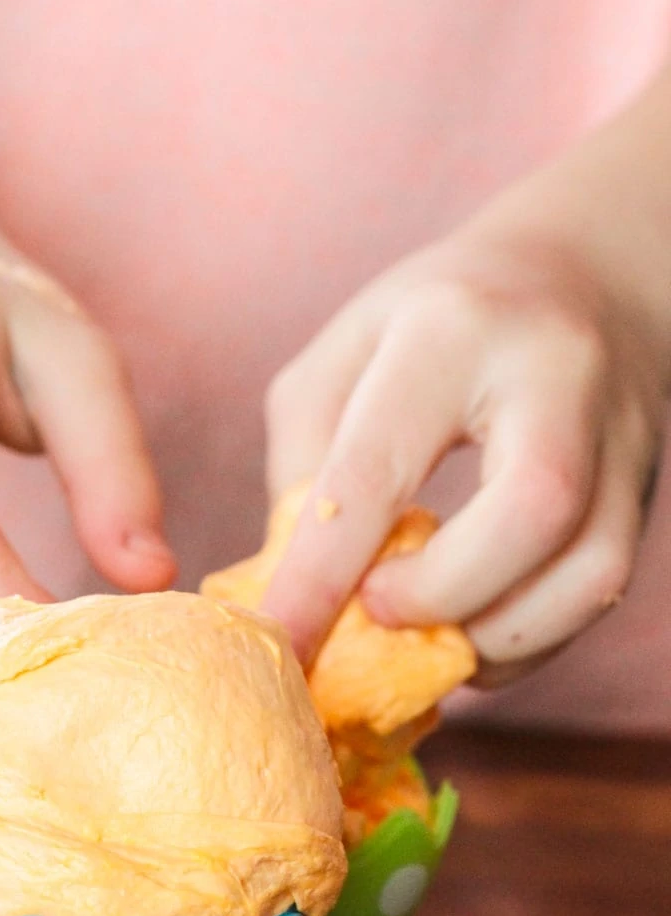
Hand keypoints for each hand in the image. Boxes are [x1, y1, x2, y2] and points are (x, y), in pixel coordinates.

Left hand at [260, 230, 665, 682]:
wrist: (582, 276)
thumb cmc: (436, 323)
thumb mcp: (343, 355)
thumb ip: (304, 462)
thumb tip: (299, 584)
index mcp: (450, 328)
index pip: (378, 468)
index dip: (321, 575)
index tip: (282, 639)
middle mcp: (554, 372)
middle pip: (528, 512)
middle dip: (439, 595)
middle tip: (378, 611)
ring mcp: (618, 431)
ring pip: (588, 572)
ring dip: (494, 636)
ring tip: (429, 635)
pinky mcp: (643, 488)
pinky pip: (601, 593)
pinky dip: (528, 638)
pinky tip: (474, 631)